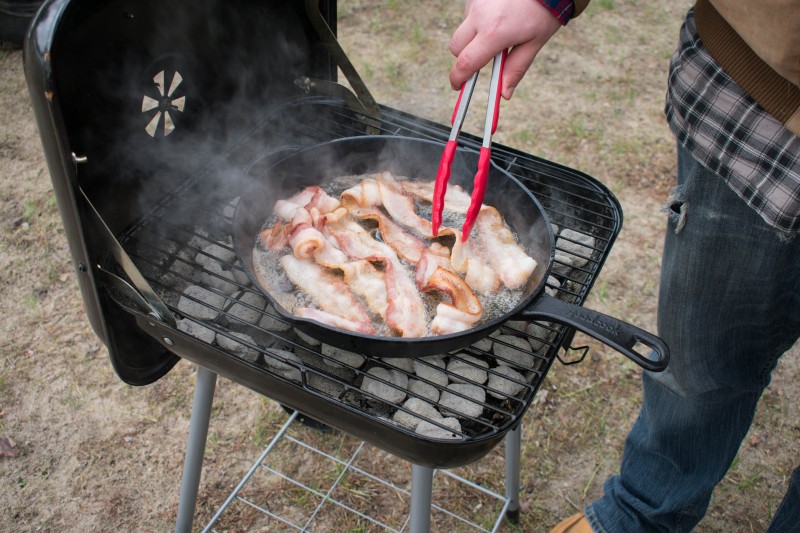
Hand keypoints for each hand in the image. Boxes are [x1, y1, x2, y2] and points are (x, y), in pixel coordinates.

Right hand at [449, 0, 563, 98]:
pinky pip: (469, 13)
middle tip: (481, 60)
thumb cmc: (543, 12)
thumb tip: (504, 94)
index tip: (457, 86)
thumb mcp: (534, 43)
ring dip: (472, 37)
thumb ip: (516, 69)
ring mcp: (476, 2)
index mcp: (494, 33)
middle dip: (464, 58)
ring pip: (462, 29)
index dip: (458, 78)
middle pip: (456, 48)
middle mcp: (479, 16)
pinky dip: (477, 20)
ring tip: (497, 30)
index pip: (466, 63)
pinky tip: (496, 15)